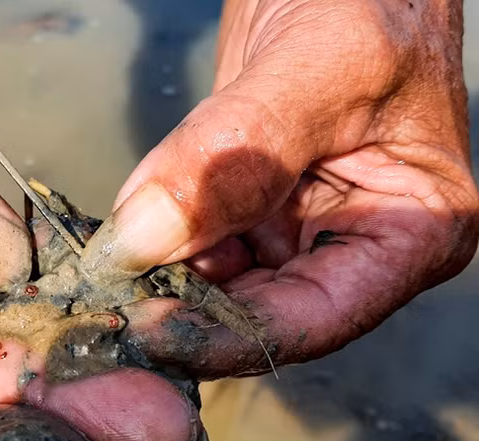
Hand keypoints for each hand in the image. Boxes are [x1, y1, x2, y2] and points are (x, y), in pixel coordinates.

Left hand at [82, 0, 478, 377]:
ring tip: (104, 275)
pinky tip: (118, 236)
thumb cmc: (371, 0)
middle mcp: (349, 246)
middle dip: (183, 314)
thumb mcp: (320, 67)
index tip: (147, 330)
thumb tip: (145, 237)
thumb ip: (238, 154)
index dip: (228, 336)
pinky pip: (193, 242)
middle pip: (258, 313)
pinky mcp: (247, 207)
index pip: (314, 317)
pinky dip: (153, 243)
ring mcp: (294, 229)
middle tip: (108, 309)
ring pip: (216, 285)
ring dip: (158, 282)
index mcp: (407, 234)